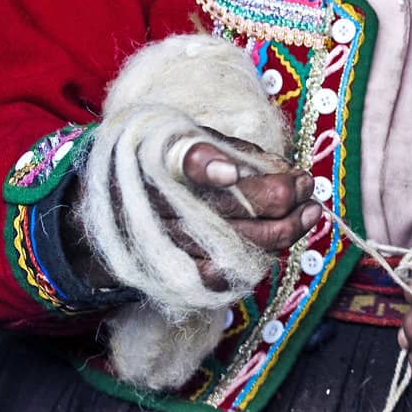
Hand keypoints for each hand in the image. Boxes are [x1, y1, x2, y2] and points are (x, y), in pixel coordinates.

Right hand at [61, 136, 319, 292]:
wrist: (100, 211)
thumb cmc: (155, 163)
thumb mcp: (181, 138)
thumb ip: (230, 149)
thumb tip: (281, 167)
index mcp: (161, 160)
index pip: (182, 160)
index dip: (205, 165)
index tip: (233, 172)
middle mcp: (165, 203)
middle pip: (228, 207)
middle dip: (278, 198)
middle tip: (309, 188)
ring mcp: (169, 240)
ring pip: (234, 242)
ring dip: (281, 230)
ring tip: (311, 214)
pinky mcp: (172, 268)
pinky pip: (218, 273)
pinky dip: (251, 260)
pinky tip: (278, 245)